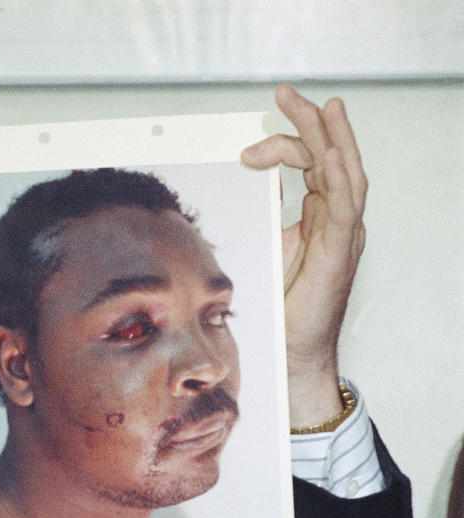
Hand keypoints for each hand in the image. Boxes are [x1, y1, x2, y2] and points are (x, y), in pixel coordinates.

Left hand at [241, 84, 366, 425]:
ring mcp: (342, 234)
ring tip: (321, 105)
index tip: (246, 147)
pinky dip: (340, 177)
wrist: (291, 348)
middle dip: (311, 122)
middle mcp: (336, 219)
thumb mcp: (268, 244)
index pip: (310, 164)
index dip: (283, 145)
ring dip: (332, 137)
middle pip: (330, 157)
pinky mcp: (340, 251)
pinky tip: (330, 154)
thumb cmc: (282, 303)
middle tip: (286, 93)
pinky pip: (346, 207)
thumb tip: (253, 175)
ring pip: (345, 173)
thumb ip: (266, 209)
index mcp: (319, 216)